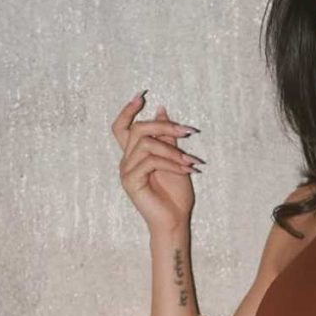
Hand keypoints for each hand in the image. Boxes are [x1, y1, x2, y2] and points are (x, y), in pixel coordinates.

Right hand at [111, 90, 203, 234]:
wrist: (175, 220)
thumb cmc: (175, 193)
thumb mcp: (175, 158)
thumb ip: (167, 137)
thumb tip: (161, 110)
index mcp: (135, 154)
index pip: (122, 127)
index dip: (128, 110)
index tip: (142, 95)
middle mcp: (127, 160)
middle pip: (137, 129)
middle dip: (164, 126)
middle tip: (188, 131)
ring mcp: (126, 171)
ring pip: (146, 144)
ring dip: (173, 150)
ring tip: (192, 160)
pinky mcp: (130, 181)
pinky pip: (150, 161)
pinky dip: (172, 163)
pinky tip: (188, 169)